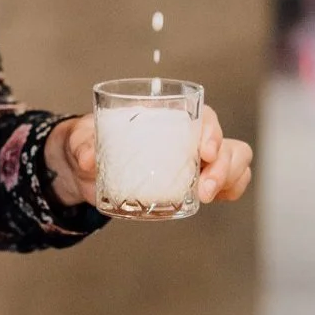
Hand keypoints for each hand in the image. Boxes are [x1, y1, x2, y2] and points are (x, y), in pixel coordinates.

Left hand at [43, 106, 252, 208]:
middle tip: (204, 189)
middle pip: (224, 141)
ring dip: (229, 177)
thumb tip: (88, 158)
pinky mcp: (191, 183)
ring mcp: (193, 160)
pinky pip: (226, 182)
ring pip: (233, 159)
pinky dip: (231, 189)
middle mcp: (186, 136)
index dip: (210, 130)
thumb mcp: (81, 140)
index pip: (202, 115)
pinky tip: (219, 198)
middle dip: (223, 163)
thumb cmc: (87, 142)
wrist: (83, 170)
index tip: (203, 151)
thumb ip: (83, 145)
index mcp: (166, 116)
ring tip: (206, 196)